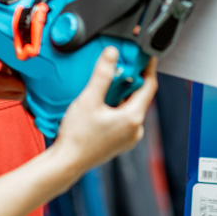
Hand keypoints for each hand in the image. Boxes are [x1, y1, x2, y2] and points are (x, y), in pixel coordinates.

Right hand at [0, 0, 25, 109]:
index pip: (11, 84)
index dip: (22, 71)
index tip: (23, 54)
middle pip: (17, 92)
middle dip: (24, 75)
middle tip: (21, 54)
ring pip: (9, 94)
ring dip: (13, 79)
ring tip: (10, 58)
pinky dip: (3, 84)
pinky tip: (0, 67)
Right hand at [53, 48, 156, 175]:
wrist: (67, 162)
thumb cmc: (77, 136)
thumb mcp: (89, 99)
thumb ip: (103, 74)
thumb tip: (113, 53)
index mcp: (133, 118)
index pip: (149, 86)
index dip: (148, 68)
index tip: (146, 55)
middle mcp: (136, 130)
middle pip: (139, 97)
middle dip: (131, 79)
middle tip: (121, 63)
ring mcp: (128, 138)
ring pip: (131, 108)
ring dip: (122, 93)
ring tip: (108, 81)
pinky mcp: (119, 142)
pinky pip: (124, 118)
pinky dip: (117, 106)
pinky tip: (102, 102)